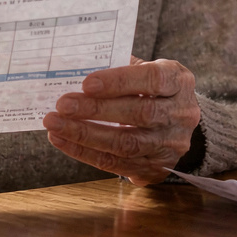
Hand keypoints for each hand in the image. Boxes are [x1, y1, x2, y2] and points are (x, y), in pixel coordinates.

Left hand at [44, 56, 198, 184]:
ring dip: (86, 135)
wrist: (176, 123)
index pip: (153, 79)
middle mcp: (181, 115)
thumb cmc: (152, 89)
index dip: (120, 81)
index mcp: (180, 82)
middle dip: (97, 110)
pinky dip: (85, 153)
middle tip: (63, 105)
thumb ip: (120, 67)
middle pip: (140, 114)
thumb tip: (78, 70)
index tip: (87, 83)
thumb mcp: (146, 69)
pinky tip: (63, 141)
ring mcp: (170, 145)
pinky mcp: (156, 168)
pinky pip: (117, 164)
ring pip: (127, 144)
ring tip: (55, 125)